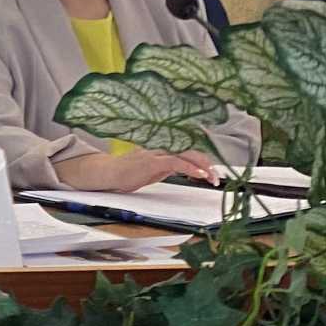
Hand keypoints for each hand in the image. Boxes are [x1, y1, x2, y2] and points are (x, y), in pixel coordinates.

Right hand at [55, 147, 216, 192]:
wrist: (108, 173)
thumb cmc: (127, 173)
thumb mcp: (154, 170)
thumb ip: (168, 167)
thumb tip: (185, 170)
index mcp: (164, 150)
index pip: (189, 151)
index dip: (203, 160)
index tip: (213, 172)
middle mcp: (162, 148)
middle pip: (192, 151)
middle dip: (207, 163)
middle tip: (217, 176)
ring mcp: (157, 154)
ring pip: (187, 155)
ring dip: (203, 167)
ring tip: (213, 177)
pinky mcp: (152, 162)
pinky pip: (175, 162)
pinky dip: (190, 168)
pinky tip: (199, 175)